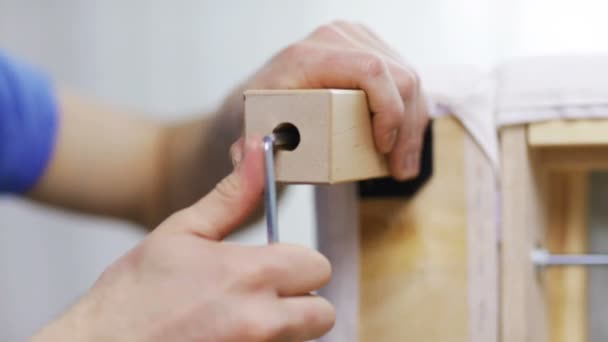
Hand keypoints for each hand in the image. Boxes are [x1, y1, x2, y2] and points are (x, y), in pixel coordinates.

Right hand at [33, 137, 334, 341]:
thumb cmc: (134, 293)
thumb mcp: (182, 232)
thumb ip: (231, 196)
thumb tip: (257, 155)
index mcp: (250, 274)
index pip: (317, 266)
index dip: (298, 263)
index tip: (274, 264)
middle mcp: (260, 321)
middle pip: (322, 312)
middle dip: (301, 299)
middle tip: (264, 293)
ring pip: (301, 338)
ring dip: (283, 326)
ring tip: (240, 314)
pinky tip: (228, 334)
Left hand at [244, 20, 428, 179]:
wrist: (265, 94)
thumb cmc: (262, 113)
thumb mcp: (252, 130)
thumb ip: (244, 149)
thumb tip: (249, 154)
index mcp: (307, 56)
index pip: (370, 71)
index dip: (389, 110)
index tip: (383, 148)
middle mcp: (334, 39)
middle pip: (398, 77)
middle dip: (407, 129)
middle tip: (400, 170)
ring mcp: (355, 39)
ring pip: (408, 79)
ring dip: (413, 126)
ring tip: (402, 165)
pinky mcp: (369, 48)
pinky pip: (404, 79)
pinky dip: (410, 113)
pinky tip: (403, 142)